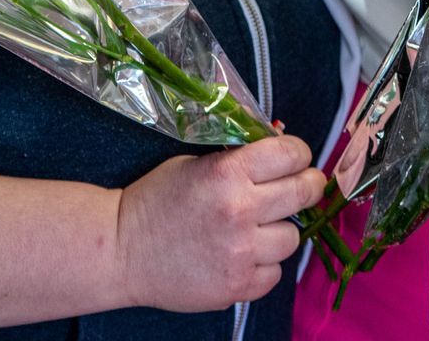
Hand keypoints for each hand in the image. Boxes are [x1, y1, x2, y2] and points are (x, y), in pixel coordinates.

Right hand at [115, 136, 324, 312]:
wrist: (121, 250)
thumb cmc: (156, 200)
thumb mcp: (195, 164)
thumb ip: (238, 157)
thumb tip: (281, 141)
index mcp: (227, 173)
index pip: (291, 154)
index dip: (298, 153)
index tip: (295, 158)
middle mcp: (239, 211)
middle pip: (304, 192)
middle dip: (307, 184)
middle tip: (302, 185)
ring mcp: (240, 253)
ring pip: (293, 238)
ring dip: (280, 230)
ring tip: (258, 227)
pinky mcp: (237, 286)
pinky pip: (274, 273)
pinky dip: (264, 264)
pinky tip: (243, 255)